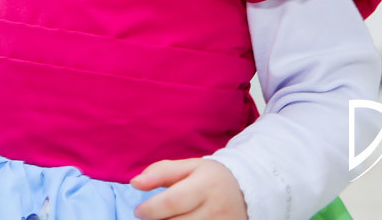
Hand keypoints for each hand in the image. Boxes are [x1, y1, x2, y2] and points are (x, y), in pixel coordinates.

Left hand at [130, 158, 248, 219]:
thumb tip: (135, 183)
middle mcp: (216, 209)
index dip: (151, 209)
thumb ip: (161, 172)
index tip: (139, 211)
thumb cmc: (210, 178)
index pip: (173, 201)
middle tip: (151, 218)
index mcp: (206, 185)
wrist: (246, 192)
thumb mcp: (189, 167)